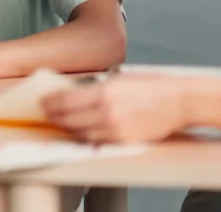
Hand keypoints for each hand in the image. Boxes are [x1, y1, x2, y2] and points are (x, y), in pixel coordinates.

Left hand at [42, 75, 186, 143]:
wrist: (177, 102)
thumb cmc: (150, 86)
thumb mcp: (118, 79)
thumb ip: (95, 87)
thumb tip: (74, 92)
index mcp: (104, 92)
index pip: (66, 101)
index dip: (50, 103)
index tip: (43, 102)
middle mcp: (106, 112)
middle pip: (69, 119)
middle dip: (54, 116)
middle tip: (46, 113)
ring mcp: (115, 129)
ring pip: (80, 132)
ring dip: (67, 127)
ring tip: (60, 122)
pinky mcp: (123, 141)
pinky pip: (96, 140)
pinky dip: (84, 136)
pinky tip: (79, 131)